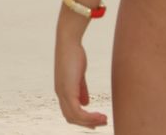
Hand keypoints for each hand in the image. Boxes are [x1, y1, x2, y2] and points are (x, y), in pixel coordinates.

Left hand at [54, 9, 107, 128]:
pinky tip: (100, 115)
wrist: (68, 42)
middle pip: (71, 118)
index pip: (69, 112)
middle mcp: (60, 94)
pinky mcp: (67, 90)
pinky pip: (78, 111)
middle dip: (86, 123)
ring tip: (104, 120)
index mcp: (62, 90)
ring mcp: (62, 93)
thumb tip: (86, 103)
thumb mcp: (78, 74)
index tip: (95, 122)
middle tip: (102, 123)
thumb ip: (81, 89)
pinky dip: (89, 116)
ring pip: (74, 117)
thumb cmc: (73, 54)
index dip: (81, 119)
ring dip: (90, 121)